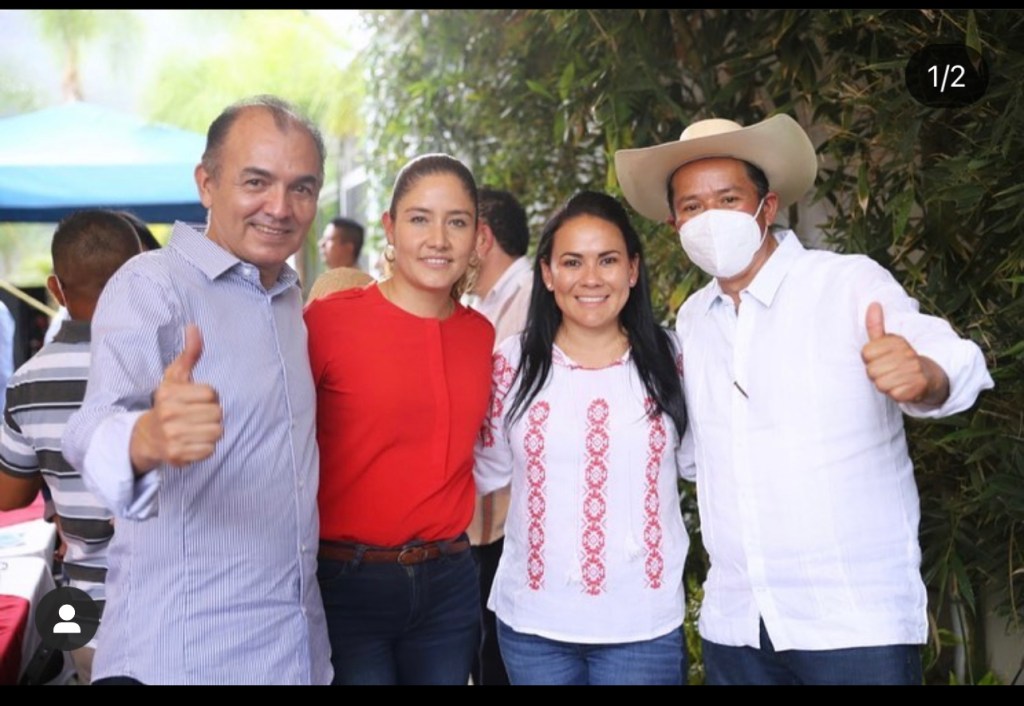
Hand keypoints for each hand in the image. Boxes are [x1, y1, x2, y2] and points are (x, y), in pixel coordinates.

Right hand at [130, 325, 223, 472]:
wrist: (146, 437)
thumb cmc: (167, 404)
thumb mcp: (174, 377)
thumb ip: (189, 354)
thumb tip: (194, 327)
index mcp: (169, 394)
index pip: (212, 394)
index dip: (209, 397)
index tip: (196, 400)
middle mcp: (168, 415)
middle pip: (217, 413)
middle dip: (211, 415)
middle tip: (196, 416)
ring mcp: (172, 436)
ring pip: (217, 432)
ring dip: (210, 431)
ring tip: (195, 429)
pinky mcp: (177, 455)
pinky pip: (209, 450)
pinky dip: (205, 447)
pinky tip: (192, 442)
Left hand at [861, 302, 948, 405]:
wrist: (929, 377)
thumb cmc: (902, 359)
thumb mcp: (888, 342)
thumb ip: (876, 326)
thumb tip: (873, 304)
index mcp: (897, 341)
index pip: (865, 353)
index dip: (870, 360)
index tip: (881, 359)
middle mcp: (907, 354)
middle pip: (871, 371)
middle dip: (876, 374)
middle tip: (888, 372)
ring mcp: (914, 371)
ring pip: (880, 384)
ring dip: (885, 385)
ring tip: (895, 380)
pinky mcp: (918, 388)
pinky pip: (893, 394)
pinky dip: (895, 394)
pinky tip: (903, 388)